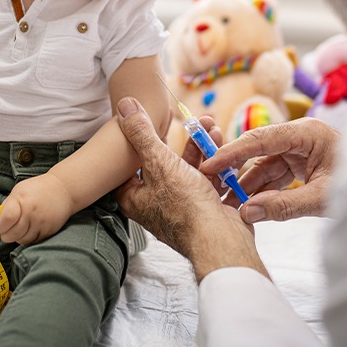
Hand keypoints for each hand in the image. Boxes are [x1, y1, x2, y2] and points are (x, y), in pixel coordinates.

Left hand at [0, 172, 71, 244]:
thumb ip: (7, 205)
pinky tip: (29, 229)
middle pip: (12, 234)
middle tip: (5, 231)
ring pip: (22, 240)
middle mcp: (32, 212)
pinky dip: (29, 238)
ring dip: (17, 237)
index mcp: (22, 200)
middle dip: (5, 235)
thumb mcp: (19, 190)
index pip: (6, 219)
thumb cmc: (38, 189)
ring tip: (19, 229)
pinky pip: (34, 241)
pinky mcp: (50, 230)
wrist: (64, 189)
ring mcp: (42, 222)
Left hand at [116, 97, 269, 282]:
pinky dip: (215, 162)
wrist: (221, 240)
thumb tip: (124, 106)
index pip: (130, 163)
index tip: (152, 121)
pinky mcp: (204, 207)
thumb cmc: (185, 206)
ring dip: (202, 146)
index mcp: (134, 196)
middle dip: (182, 138)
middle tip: (195, 121)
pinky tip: (222, 147)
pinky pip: (207, 179)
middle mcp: (155, 202)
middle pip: (164, 161)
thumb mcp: (159, 162)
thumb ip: (142, 133)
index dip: (140, 140)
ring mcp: (181, 206)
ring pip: (189, 168)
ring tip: (212, 128)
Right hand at [201, 118, 337, 222]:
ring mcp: (298, 151)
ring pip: (263, 166)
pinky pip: (273, 176)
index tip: (208, 165)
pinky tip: (246, 206)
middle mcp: (298, 137)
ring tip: (225, 204)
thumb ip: (284, 206)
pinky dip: (260, 192)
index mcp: (305, 133)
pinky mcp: (299, 165)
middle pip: (257, 151)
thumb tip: (246, 213)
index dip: (231, 152)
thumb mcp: (322, 198)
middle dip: (234, 170)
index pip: (260, 139)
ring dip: (246, 186)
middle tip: (211, 187)